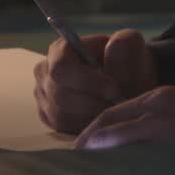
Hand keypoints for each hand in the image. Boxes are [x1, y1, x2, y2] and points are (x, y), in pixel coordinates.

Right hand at [34, 29, 158, 133]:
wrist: (125, 79)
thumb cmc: (125, 60)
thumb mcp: (131, 46)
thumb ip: (123, 46)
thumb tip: (112, 47)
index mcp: (60, 50)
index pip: (62, 68)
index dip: (87, 82)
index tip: (115, 90)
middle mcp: (45, 72)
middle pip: (59, 96)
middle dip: (92, 104)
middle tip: (118, 106)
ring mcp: (44, 96)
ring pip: (61, 116)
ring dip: (90, 117)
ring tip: (113, 110)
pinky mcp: (48, 116)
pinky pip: (62, 128)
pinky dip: (84, 127)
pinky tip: (101, 118)